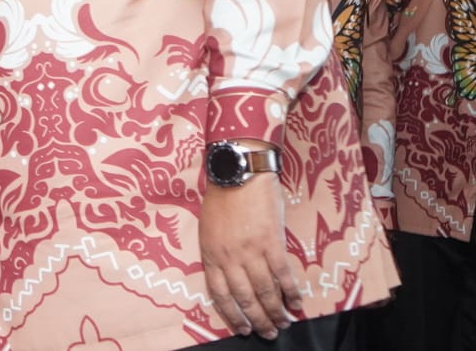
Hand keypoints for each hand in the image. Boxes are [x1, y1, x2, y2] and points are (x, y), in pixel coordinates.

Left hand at [200, 171, 298, 339]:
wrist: (239, 173)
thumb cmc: (222, 197)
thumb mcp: (209, 228)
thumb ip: (219, 253)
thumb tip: (233, 276)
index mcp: (210, 254)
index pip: (219, 295)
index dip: (232, 315)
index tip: (242, 329)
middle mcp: (229, 258)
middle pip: (244, 298)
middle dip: (257, 320)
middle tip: (269, 333)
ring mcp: (251, 252)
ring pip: (265, 292)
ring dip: (276, 311)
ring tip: (285, 323)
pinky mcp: (272, 243)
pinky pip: (283, 275)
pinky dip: (291, 292)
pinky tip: (297, 303)